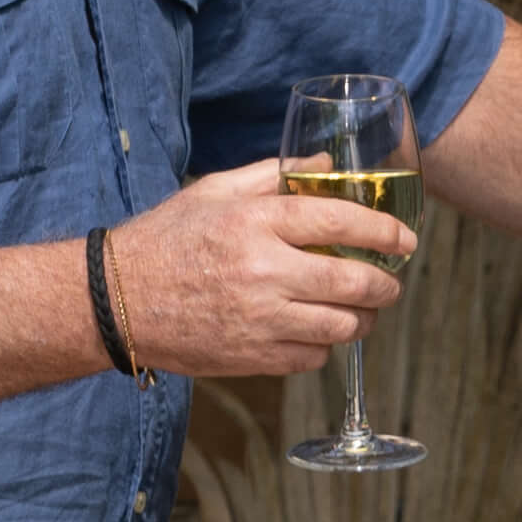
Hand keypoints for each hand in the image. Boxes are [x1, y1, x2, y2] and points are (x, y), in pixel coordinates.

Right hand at [96, 152, 409, 380]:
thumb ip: (275, 176)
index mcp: (256, 222)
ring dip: (363, 318)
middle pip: (354, 281)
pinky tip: (316, 330)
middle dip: (386, 283)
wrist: (116, 300)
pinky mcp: (252, 358)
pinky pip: (312, 358)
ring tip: (362, 309)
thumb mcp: (215, 191)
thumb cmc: (167, 239)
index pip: (342, 221)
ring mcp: (259, 319)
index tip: (405, 239)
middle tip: (390, 281)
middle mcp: (263, 271)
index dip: (385, 231)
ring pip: (342, 326)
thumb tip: (327, 164)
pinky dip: (324, 346)